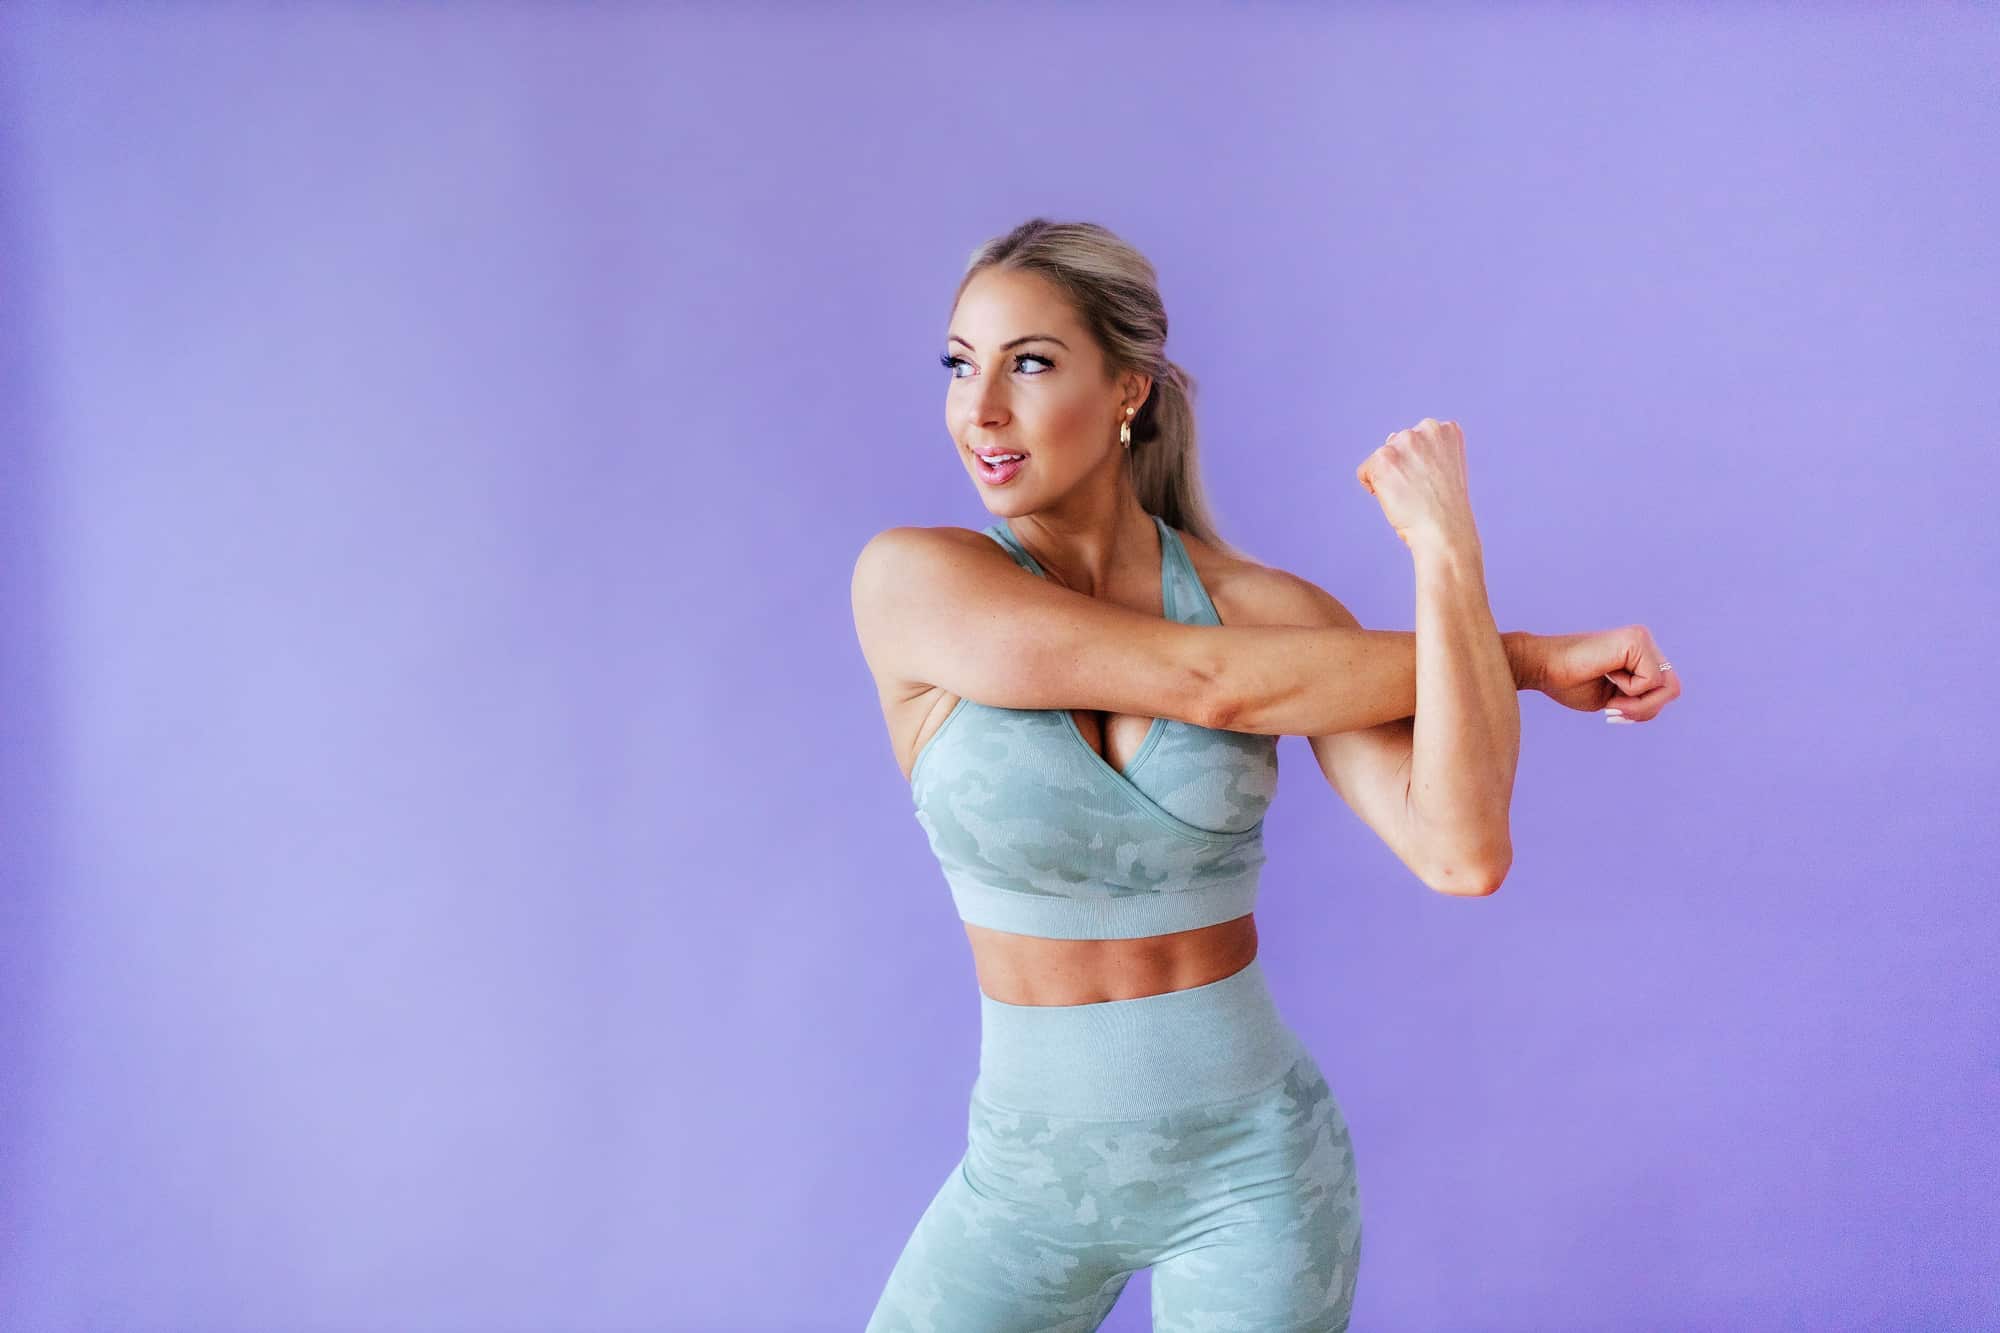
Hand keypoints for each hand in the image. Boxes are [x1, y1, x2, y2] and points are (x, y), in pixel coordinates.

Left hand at [1356, 417, 1477, 551]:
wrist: (1443, 531)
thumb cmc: (1445, 509)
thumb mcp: (1445, 469)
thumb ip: (1424, 450)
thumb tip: (1389, 437)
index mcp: (1446, 430)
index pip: (1417, 442)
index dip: (1420, 467)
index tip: (1433, 484)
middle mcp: (1427, 428)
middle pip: (1396, 446)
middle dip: (1402, 469)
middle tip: (1421, 492)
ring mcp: (1405, 441)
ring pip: (1381, 459)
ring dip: (1388, 478)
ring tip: (1409, 495)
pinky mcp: (1383, 457)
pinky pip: (1365, 471)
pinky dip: (1373, 488)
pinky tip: (1394, 499)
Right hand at [1522, 626, 1682, 721]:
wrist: (1541, 666)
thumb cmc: (1567, 682)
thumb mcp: (1612, 699)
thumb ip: (1639, 700)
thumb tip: (1660, 701)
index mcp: (1638, 654)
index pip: (1663, 689)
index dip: (1643, 710)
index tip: (1612, 715)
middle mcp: (1644, 642)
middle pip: (1671, 688)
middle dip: (1645, 710)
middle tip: (1612, 714)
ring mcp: (1642, 639)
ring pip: (1667, 686)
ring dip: (1638, 705)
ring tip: (1611, 704)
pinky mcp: (1636, 640)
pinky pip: (1652, 681)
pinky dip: (1630, 691)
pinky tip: (1606, 678)